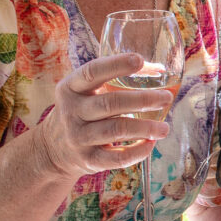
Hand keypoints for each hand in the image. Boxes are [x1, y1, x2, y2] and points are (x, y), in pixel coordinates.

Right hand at [39, 52, 172, 180]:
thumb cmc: (82, 110)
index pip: (92, 72)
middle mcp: (71, 111)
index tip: (139, 60)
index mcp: (70, 88)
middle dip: (142, 99)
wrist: (54, 149)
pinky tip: (150, 144)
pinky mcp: (88, 160)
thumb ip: (115, 78)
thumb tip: (159, 69)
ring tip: (165, 128)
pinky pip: (116, 158)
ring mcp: (78, 137)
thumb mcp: (86, 91)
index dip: (116, 65)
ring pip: (116, 130)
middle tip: (166, 98)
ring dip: (145, 128)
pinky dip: (137, 152)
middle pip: (110, 103)